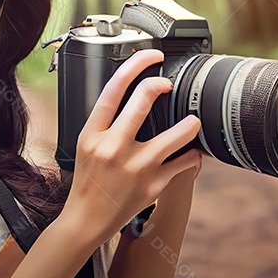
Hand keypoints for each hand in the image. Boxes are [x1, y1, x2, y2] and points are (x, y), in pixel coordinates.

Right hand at [61, 49, 201, 244]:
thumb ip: (103, 123)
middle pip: (142, 102)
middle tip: (169, 85)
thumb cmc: (87, 181)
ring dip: (189, 125)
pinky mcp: (154, 186)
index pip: (113, 89)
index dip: (135, 66)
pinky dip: (192, 156)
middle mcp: (114, 147)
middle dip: (160, 85)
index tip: (151, 58)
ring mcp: (136, 167)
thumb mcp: (84, 145)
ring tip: (193, 121)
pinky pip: (184, 163)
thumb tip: (126, 95)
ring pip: (175, 135)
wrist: (87, 220)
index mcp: (93, 133)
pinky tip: (192, 152)